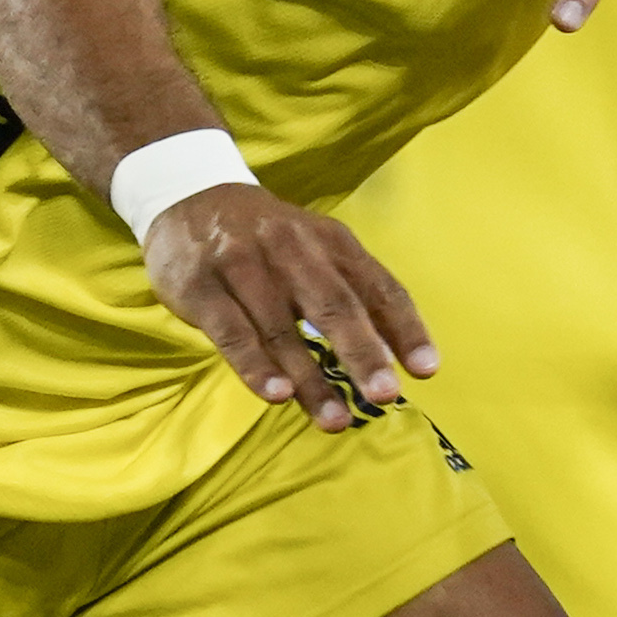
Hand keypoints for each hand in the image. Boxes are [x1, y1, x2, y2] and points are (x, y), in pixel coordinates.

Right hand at [139, 183, 438, 426]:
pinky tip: (276, 395)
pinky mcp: (200, 285)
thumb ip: (354, 293)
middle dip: (363, 352)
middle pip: (334, 305)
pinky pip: (232, 331)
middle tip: (385, 395)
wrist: (190, 196)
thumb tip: (398, 354)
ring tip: (335, 421)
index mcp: (332, 242)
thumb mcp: (317, 249)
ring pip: (283, 328)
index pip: (378, 287)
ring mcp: (244, 265)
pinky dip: (256, 366)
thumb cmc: (269, 241)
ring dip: (311, 379)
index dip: (404, 328)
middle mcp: (293, 249)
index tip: (426, 371)